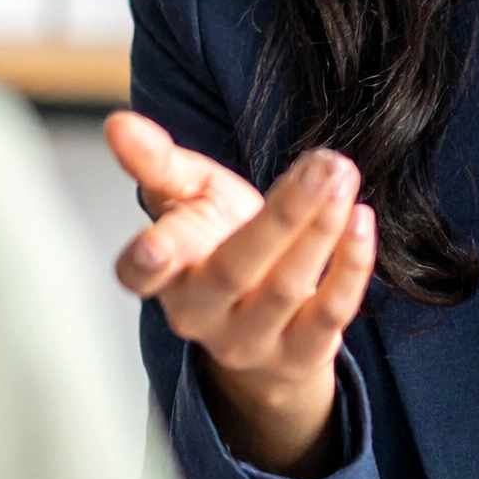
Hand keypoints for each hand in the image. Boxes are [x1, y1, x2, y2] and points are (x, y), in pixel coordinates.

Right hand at [107, 112, 375, 476]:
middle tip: (325, 162)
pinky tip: (360, 220)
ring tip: (344, 174)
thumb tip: (117, 122)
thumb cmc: (217, 243)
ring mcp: (251, 342)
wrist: (266, 318)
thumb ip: (156, 162)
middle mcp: (202, 316)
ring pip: (285, 288)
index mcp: (165, 275)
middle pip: (234, 269)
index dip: (146, 261)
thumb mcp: (188, 197)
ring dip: (321, 228)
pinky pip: (329, 314)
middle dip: (283, 215)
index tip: (155, 244)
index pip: (143, 273)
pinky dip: (349, 267)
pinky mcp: (300, 355)